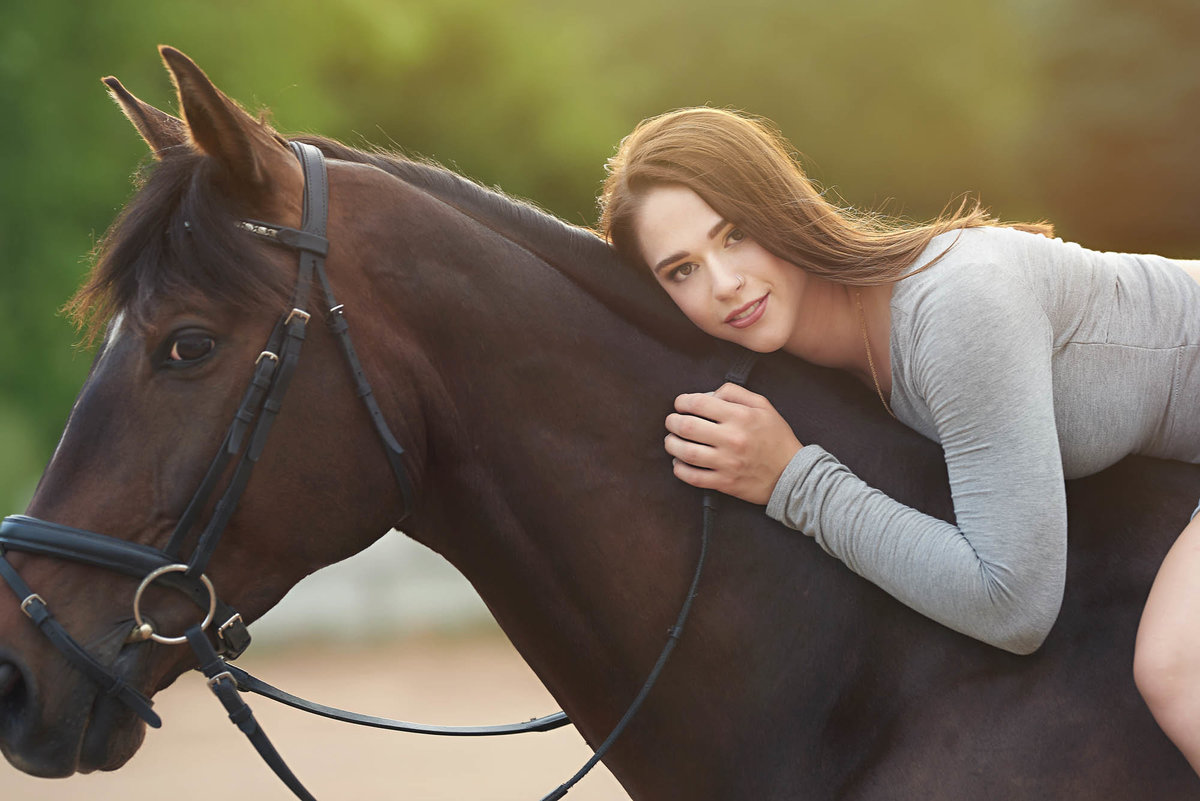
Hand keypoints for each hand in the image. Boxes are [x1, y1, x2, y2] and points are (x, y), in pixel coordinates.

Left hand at [664, 383, 802, 504]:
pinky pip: (693, 477)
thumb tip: (708, 394)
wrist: (792, 474)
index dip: (683, 402)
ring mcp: (727, 463)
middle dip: (672, 422)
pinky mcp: (725, 482)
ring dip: (671, 445)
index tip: (680, 404)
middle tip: (671, 421)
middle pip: (687, 427)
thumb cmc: (776, 437)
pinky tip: (679, 463)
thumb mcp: (763, 406)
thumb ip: (735, 393)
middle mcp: (732, 439)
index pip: (699, 404)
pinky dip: (680, 469)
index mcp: (740, 417)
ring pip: (686, 452)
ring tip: (671, 441)